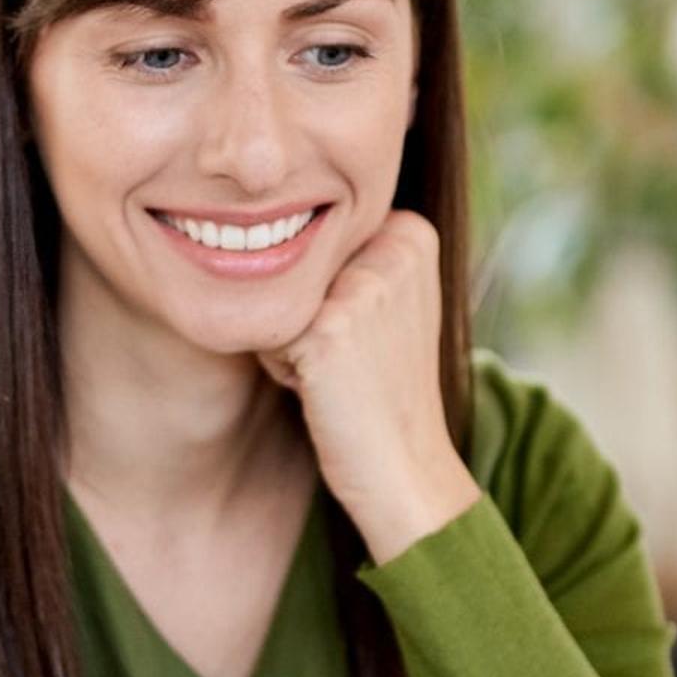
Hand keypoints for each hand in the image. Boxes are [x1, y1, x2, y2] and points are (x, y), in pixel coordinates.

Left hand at [259, 208, 480, 559]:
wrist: (404, 465)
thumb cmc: (383, 388)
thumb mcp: (387, 302)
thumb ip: (354, 253)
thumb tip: (267, 212)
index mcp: (412, 230)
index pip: (317, 237)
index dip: (327, 291)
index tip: (365, 333)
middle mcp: (394, 246)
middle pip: (294, 262)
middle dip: (305, 313)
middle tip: (348, 358)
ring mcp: (363, 286)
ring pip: (276, 295)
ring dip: (288, 339)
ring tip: (334, 372)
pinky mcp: (329, 327)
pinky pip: (265, 332)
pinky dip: (278, 366)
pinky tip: (320, 388)